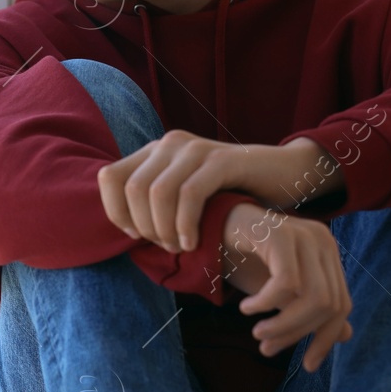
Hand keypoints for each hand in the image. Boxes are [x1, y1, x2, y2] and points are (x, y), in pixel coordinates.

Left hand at [97, 134, 336, 252]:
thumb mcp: (185, 196)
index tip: (136, 237)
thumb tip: (123, 230)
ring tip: (180, 247)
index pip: (109, 177)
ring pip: (157, 192)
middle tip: (166, 247)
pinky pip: (190, 194)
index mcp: (154, 151)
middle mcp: (169, 144)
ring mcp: (195, 148)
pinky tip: (194, 242)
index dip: (116, 212)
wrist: (282, 173)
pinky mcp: (221, 160)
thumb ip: (155, 204)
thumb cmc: (229, 194)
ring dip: (164, 229)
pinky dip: (186, 224)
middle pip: (131, 188)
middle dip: (144, 226)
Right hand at [220, 201, 352, 371]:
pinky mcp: (281, 234)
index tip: (308, 366)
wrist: (208, 227)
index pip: (341, 305)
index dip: (325, 339)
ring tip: (257, 332)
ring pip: (312, 297)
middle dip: (298, 333)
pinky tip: (247, 307)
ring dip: (282, 324)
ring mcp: (304, 234)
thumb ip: (309, 309)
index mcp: (327, 253)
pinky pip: (286, 283)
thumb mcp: (279, 291)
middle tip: (267, 347)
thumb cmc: (243, 258)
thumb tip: (346, 335)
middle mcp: (322, 241)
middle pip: (329, 305)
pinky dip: (266, 303)